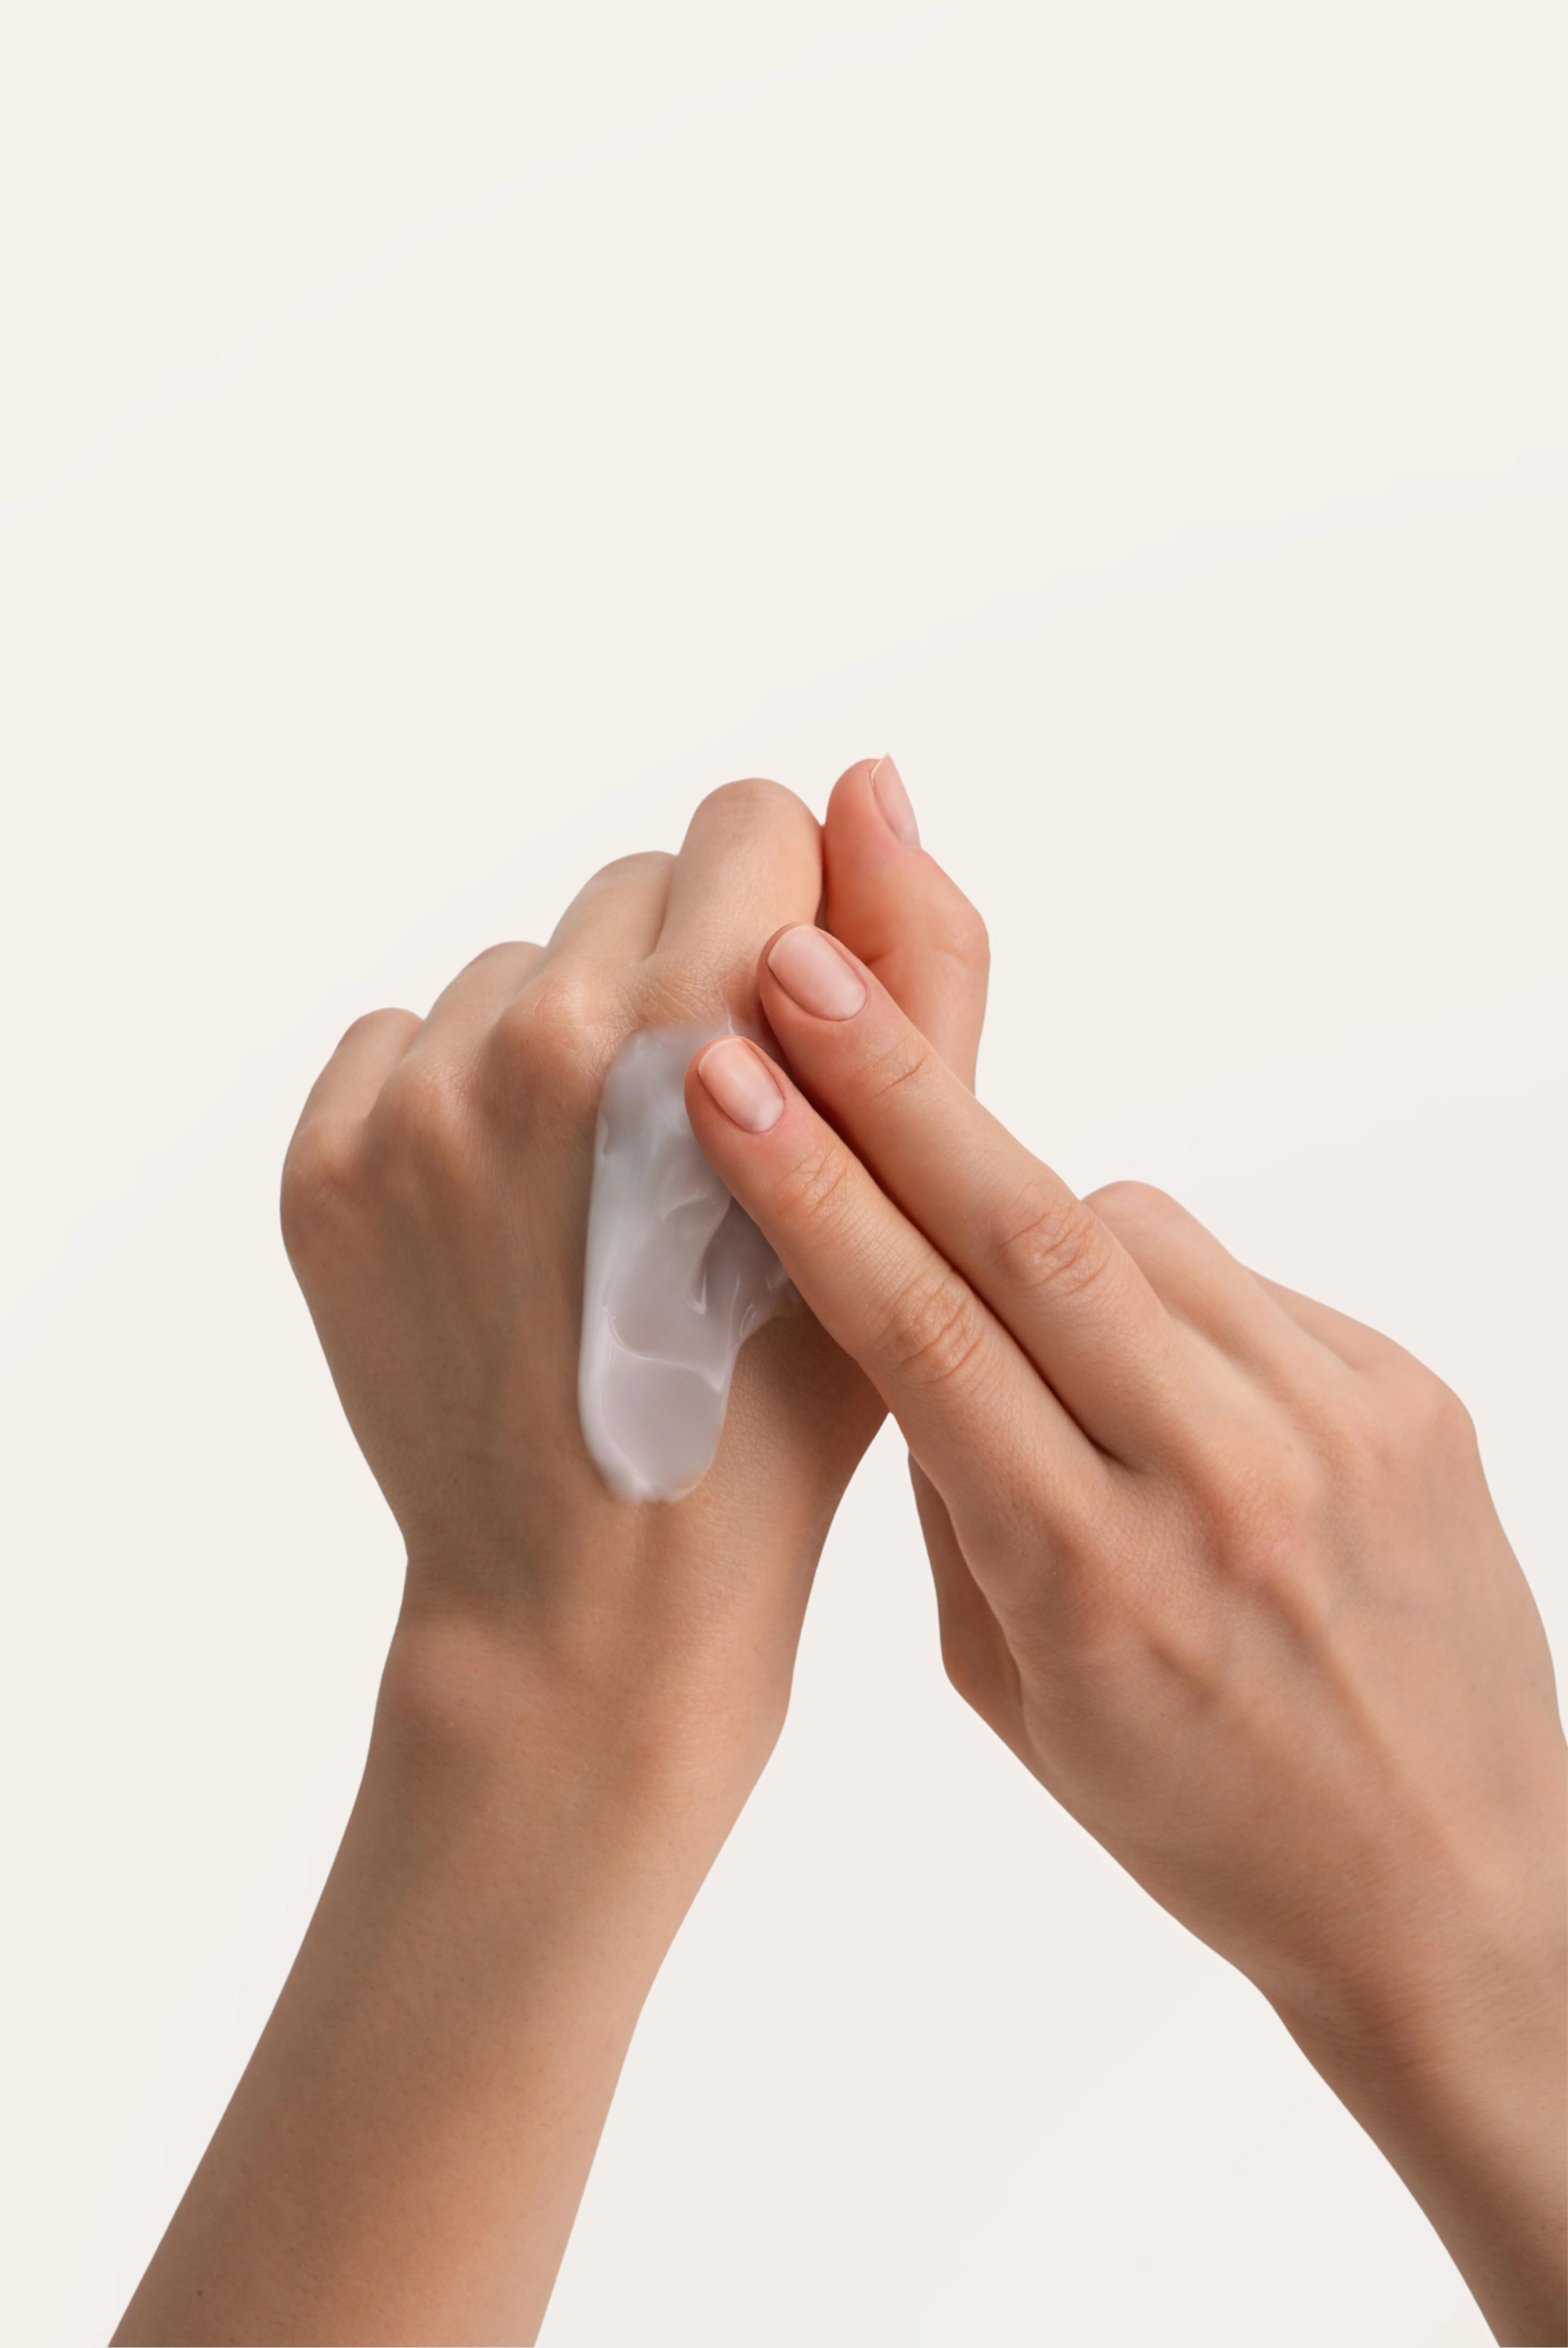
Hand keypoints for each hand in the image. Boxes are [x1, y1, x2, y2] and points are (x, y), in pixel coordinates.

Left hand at [115, 760, 986, 2347]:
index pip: (751, 821)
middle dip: (684, 986)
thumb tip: (871, 781)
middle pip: (634, 885)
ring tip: (607, 1200)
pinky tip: (518, 1223)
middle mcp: (529, 1050)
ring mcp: (407, 1115)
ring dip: (574, 1045)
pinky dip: (462, 1103)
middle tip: (701, 1151)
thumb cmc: (781, 1419)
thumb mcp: (910, 1207)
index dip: (792, 927)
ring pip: (522, 968)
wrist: (589, 1613)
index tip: (790, 1048)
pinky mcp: (321, 1171)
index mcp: (692, 1041)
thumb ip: (922, 968)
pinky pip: (403, 1038)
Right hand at [688, 917, 1566, 2345]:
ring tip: (985, 1259)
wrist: (1456, 1883)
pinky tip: (1136, 1356)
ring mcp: (1332, 1425)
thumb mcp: (1024, 1700)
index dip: (813, 1197)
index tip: (727, 1080)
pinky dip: (1149, 1279)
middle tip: (797, 964)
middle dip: (893, 1089)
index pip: (922, 1341)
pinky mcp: (1406, 1390)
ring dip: (1023, 1205)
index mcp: (1091, 1585)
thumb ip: (967, 1507)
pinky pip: (1230, 1277)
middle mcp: (1220, 1485)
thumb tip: (923, 1326)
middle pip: (1028, 1236)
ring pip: (1131, 1229)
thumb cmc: (1206, 1818)